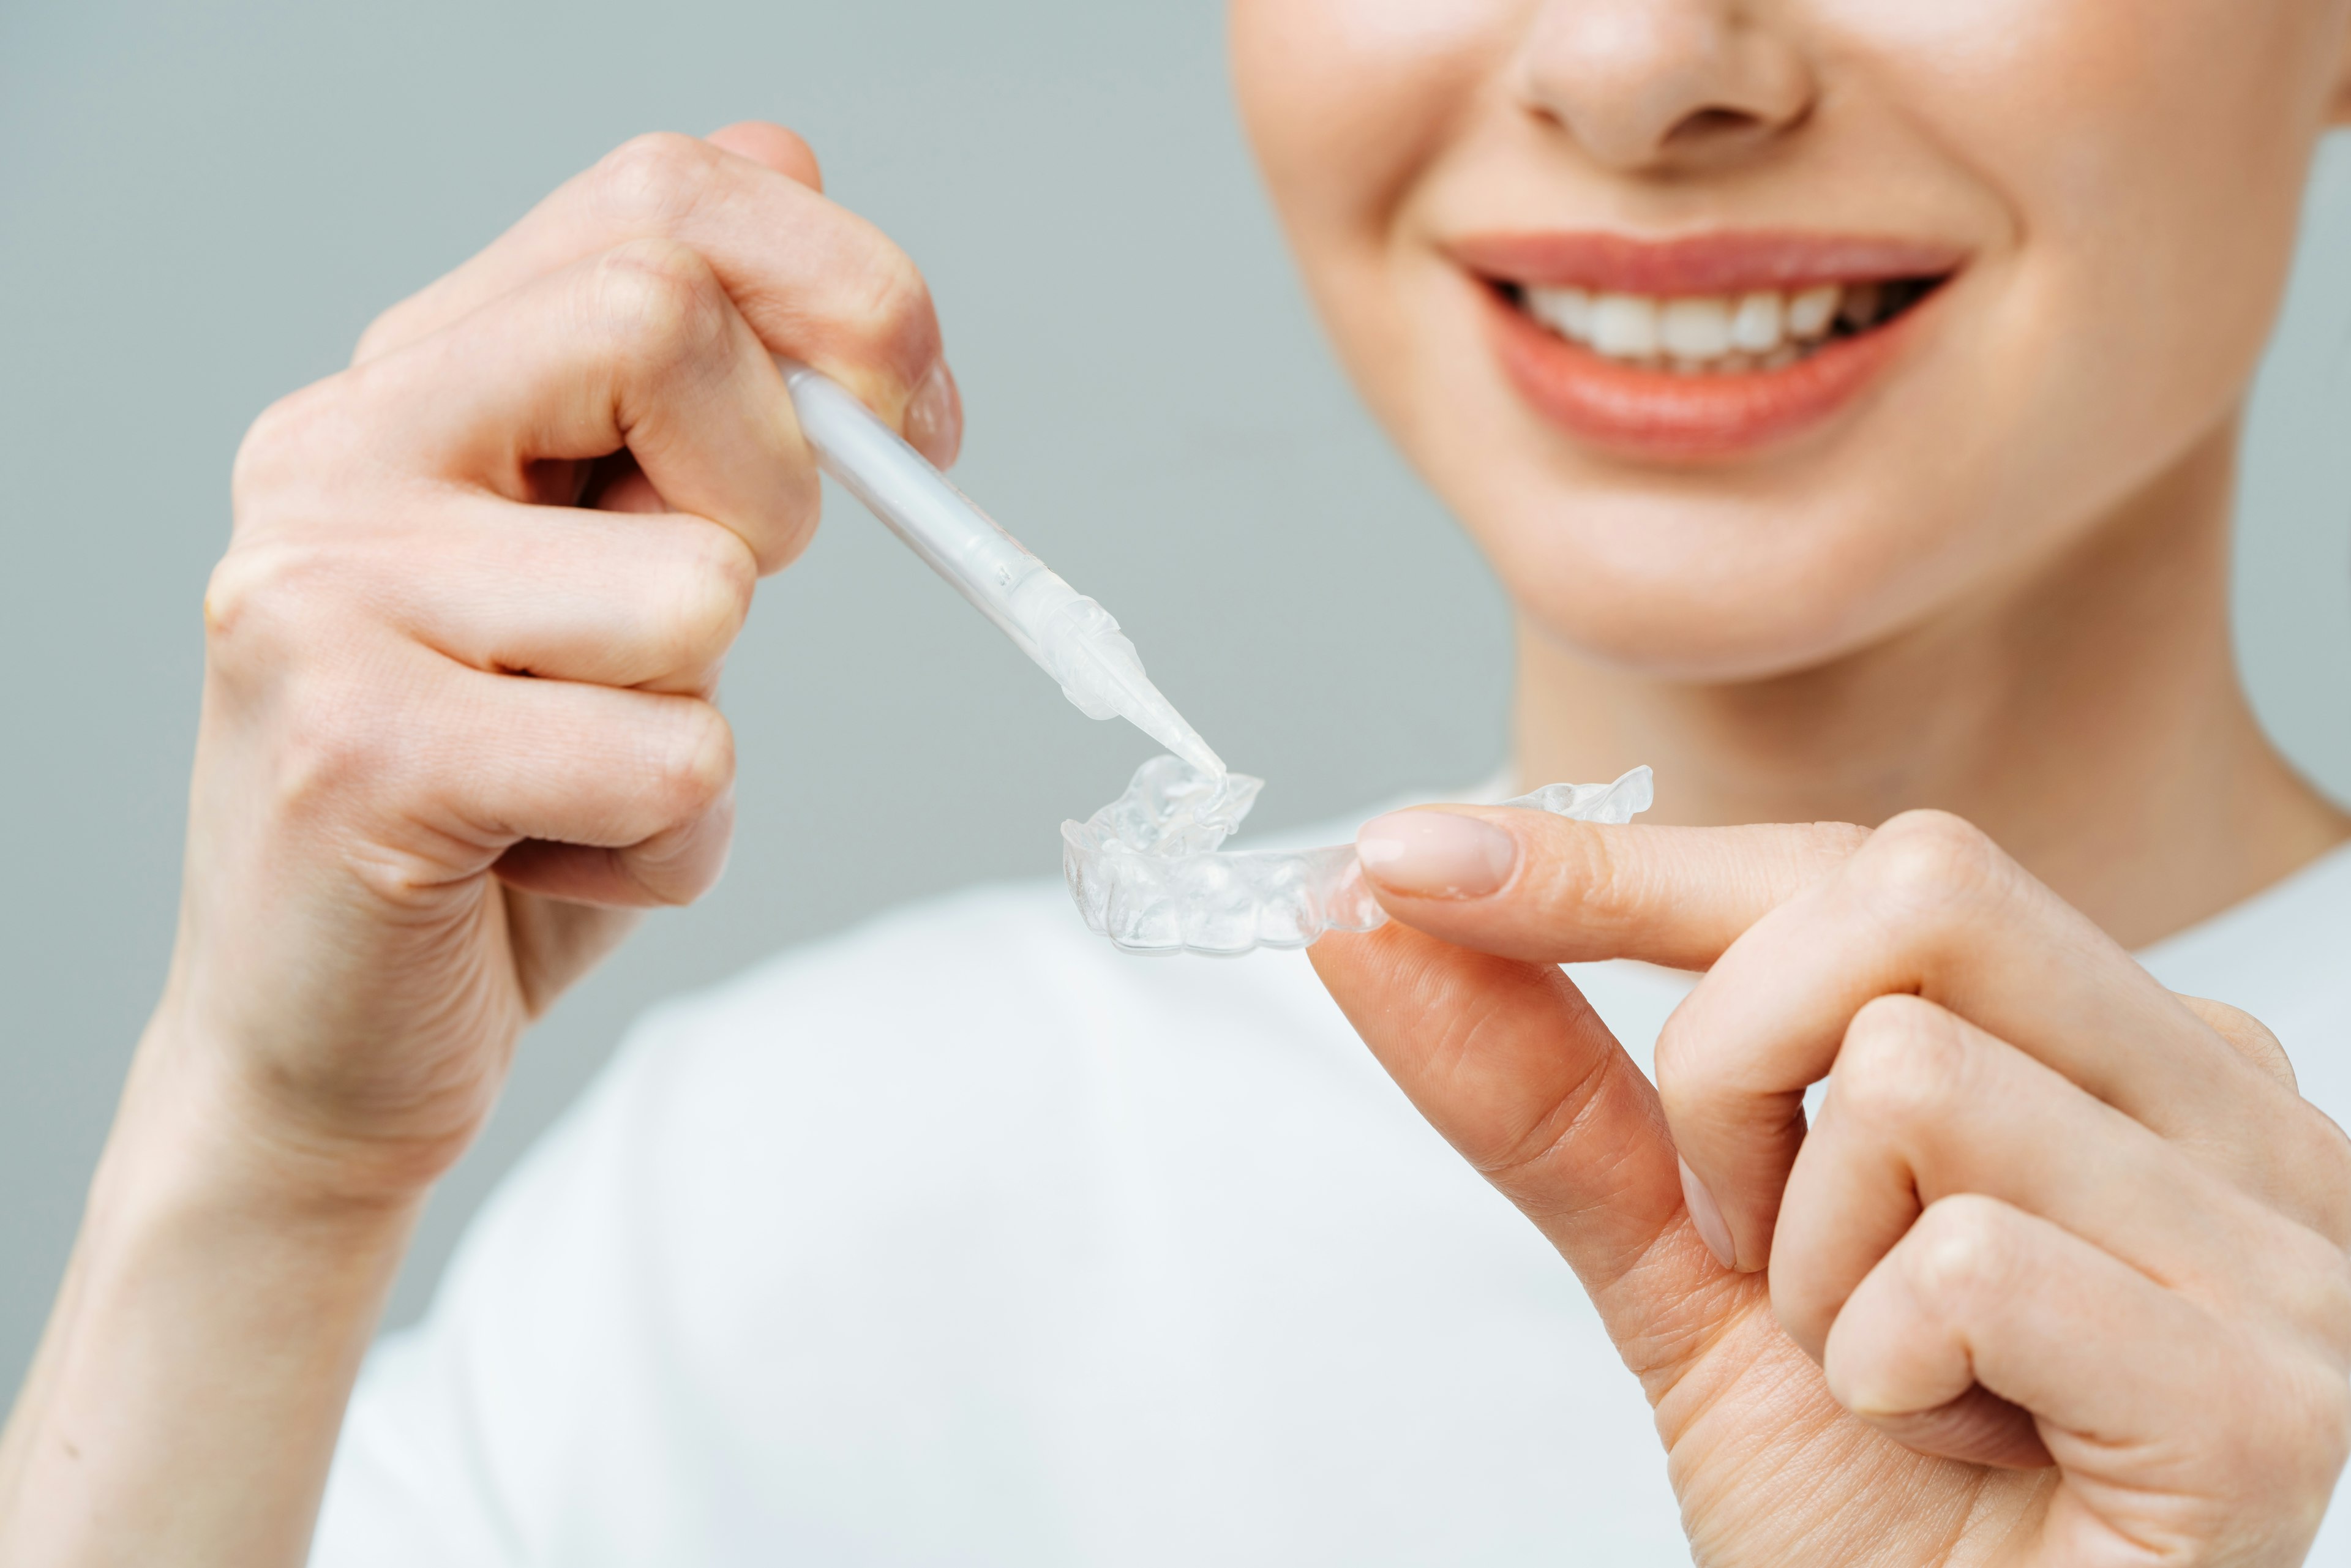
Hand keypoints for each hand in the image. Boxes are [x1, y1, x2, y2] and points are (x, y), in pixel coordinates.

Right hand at [0, 124, 956, 1566]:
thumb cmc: (504, 811)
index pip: (657, 201)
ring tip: (578, 787)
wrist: (329, 1045)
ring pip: (697, 587)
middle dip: (779, 489)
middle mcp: (336, 452)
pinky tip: (545, 872)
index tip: (909, 419)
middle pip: (663, 320)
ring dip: (702, 726)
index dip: (841, 290)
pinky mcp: (359, 757)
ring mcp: (326, 597)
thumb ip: (679, 393)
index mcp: (411, 385)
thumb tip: (791, 166)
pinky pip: (669, 762)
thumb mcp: (611, 569)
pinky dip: (668, 849)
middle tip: (712, 620)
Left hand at [1315, 807, 2350, 1563]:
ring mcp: (2277, 1238)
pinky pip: (1972, 1258)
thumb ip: (1548, 1085)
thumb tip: (1381, 910)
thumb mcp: (1678, 1263)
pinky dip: (1883, 1364)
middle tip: (1759, 1250)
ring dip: (1810, 1265)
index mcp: (2105, 1039)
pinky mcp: (2269, 1390)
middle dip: (1734, 1073)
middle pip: (1911, 893)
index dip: (1624, 868)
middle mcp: (2219, 1100)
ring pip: (1918, 1076)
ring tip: (1886, 1377)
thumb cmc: (1872, 1510)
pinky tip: (1954, 1445)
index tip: (1417, 862)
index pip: (1860, 864)